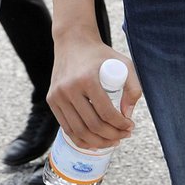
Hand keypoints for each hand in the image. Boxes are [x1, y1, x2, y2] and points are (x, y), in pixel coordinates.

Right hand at [48, 35, 140, 150]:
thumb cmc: (100, 55)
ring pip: (79, 131)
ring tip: (112, 142)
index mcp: (87, 79)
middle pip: (93, 125)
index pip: (106, 112)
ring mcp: (58, 95)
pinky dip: (81, 139)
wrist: (73, 42)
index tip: (130, 126)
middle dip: (112, 136)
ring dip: (98, 142)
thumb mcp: (124, 63)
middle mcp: (69, 88)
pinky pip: (66, 127)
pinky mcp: (52, 100)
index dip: (121, 125)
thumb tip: (128, 115)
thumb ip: (133, 88)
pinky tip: (94, 143)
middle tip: (124, 135)